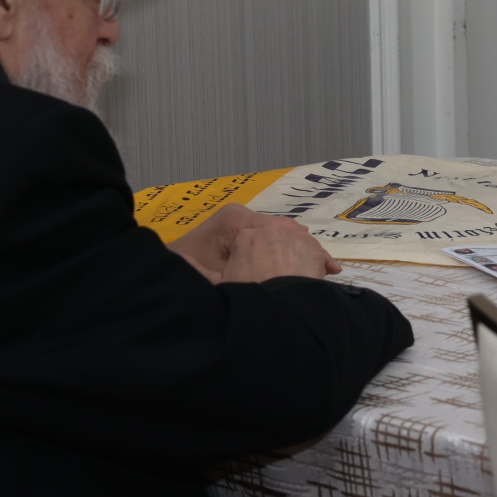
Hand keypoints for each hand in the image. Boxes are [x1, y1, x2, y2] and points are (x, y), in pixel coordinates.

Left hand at [170, 204, 340, 283]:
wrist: (165, 264)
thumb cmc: (186, 268)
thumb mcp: (214, 278)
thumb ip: (241, 274)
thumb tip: (269, 279)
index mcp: (236, 222)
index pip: (280, 232)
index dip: (305, 250)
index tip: (324, 266)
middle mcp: (239, 216)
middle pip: (284, 230)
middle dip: (308, 250)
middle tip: (331, 269)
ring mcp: (240, 221)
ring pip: (280, 232)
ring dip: (301, 249)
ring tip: (325, 267)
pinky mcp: (239, 228)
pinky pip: (270, 235)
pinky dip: (288, 246)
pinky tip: (302, 258)